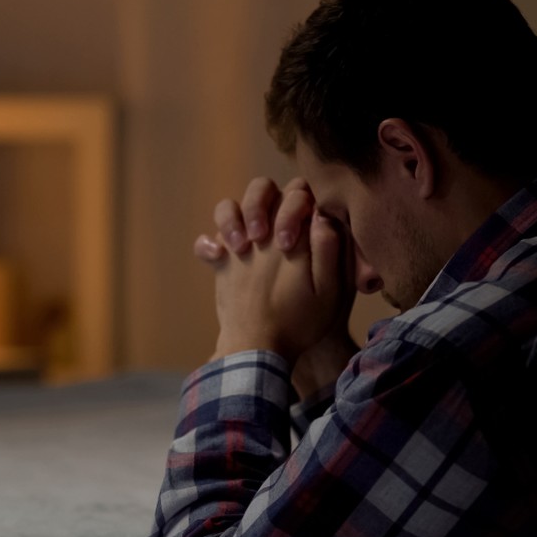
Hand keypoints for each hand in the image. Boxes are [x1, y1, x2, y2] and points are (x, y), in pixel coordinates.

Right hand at [194, 177, 357, 393]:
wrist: (268, 348)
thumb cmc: (305, 321)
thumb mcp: (327, 292)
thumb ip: (328, 252)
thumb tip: (319, 216)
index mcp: (304, 232)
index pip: (299, 193)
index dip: (293, 209)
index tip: (287, 244)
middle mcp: (274, 230)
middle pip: (263, 188)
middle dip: (258, 205)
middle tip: (259, 238)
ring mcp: (247, 243)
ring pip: (232, 205)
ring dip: (231, 217)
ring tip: (238, 247)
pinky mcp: (227, 258)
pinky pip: (210, 237)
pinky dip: (208, 243)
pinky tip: (215, 258)